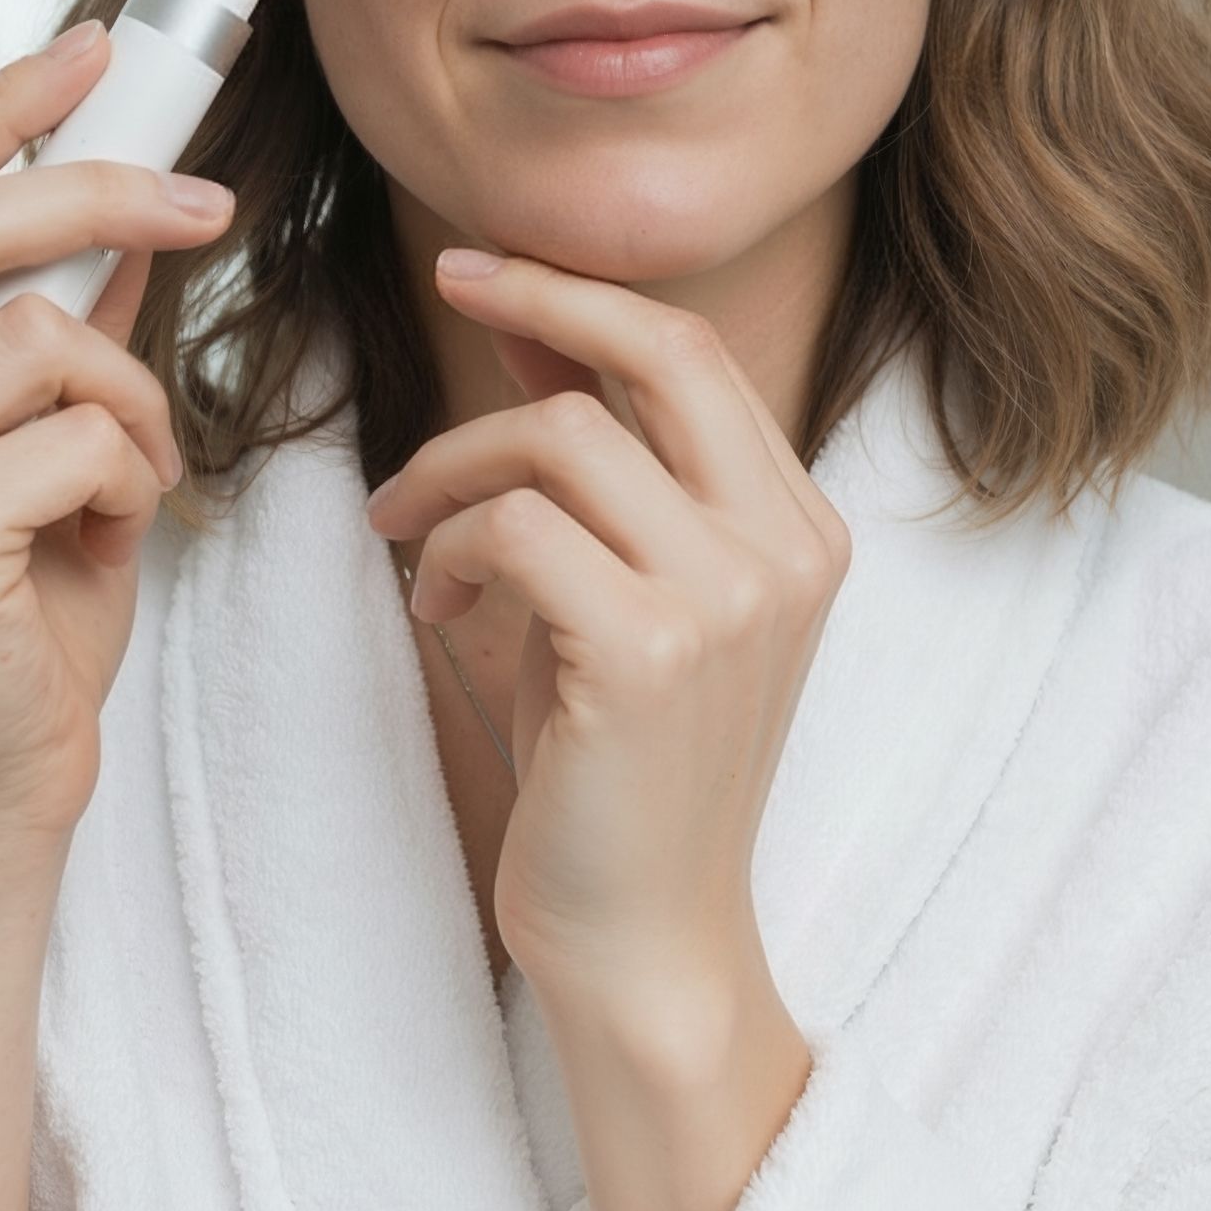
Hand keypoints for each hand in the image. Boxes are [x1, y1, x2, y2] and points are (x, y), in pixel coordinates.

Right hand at [0, 25, 236, 873]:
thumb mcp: (45, 453)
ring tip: (129, 481)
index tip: (97, 51)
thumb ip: (61, 338)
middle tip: (208, 201)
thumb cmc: (15, 630)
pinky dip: (133, 476)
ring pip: (48, 335)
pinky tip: (105, 541)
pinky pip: (82, 431)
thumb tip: (126, 222)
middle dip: (99, 187)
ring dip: (136, 399)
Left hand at [362, 251, 852, 998]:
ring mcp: (730, 599)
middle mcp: (785, 549)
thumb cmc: (618, 763)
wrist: (643, 938)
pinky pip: (517, 527)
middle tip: (448, 286)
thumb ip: (599, 463)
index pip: (695, 353)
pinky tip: (437, 598)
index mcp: (799, 526)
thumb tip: (531, 332)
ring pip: (562, 437)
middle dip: (539, 297)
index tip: (485, 272)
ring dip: (455, 465)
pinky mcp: (649, 652)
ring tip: (410, 530)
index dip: (580, 295)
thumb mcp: (621, 586)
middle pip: (660, 348)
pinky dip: (452, 544)